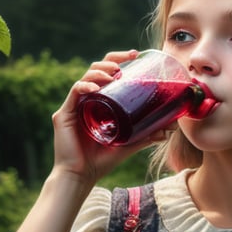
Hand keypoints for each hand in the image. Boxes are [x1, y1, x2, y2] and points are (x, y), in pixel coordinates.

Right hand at [51, 51, 169, 182]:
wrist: (81, 177)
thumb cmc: (101, 161)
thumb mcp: (128, 145)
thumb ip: (146, 136)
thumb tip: (168, 129)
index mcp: (99, 102)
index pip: (107, 74)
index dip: (119, 60)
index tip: (135, 54)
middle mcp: (85, 100)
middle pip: (96, 69)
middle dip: (112, 60)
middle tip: (128, 58)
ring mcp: (74, 106)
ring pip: (86, 77)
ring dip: (100, 71)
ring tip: (113, 74)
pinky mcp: (63, 114)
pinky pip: (74, 92)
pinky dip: (85, 86)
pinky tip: (95, 88)